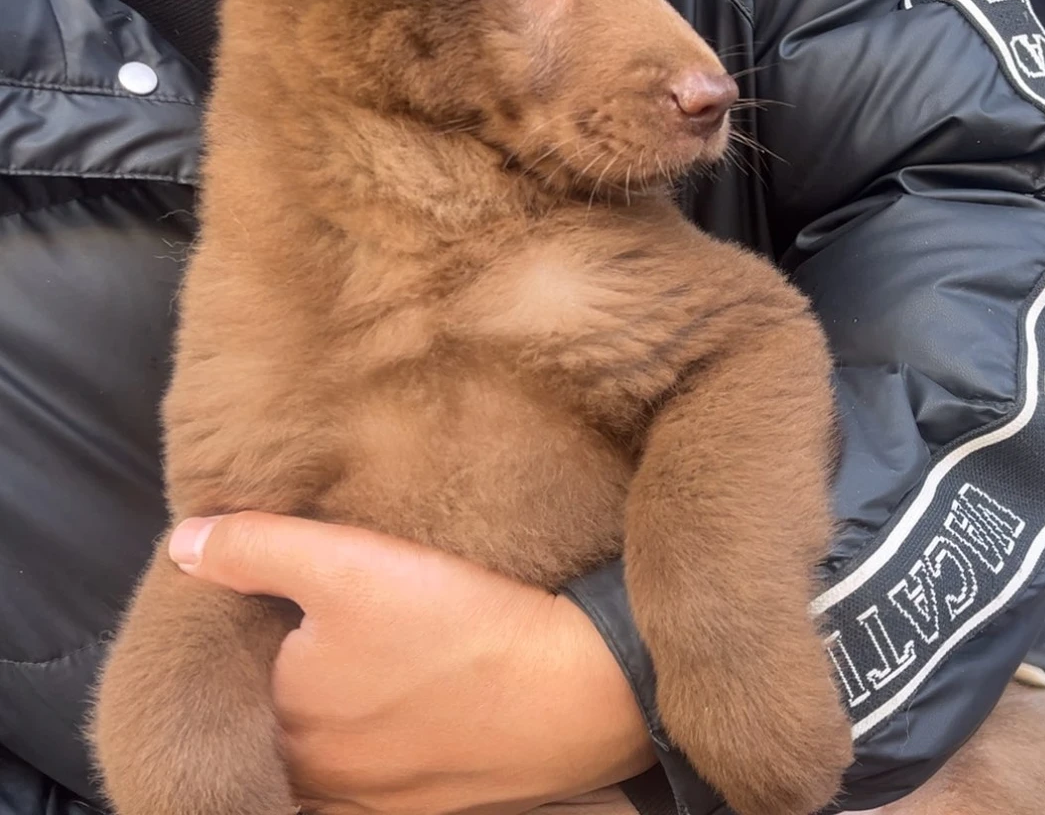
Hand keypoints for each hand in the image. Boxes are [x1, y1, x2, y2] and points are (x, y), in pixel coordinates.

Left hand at [169, 512, 655, 814]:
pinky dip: (376, 740)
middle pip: (281, 717)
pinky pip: (377, 774)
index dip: (256, 624)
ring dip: (332, 713)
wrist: (574, 689)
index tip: (287, 591)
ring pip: (327, 752)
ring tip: (366, 658)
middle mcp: (318, 776)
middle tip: (326, 618)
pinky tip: (407, 702)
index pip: (238, 671)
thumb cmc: (455, 624)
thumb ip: (255, 548)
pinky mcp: (430, 804)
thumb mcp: (348, 562)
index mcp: (285, 719)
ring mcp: (376, 800)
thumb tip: (183, 543)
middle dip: (289, 673)